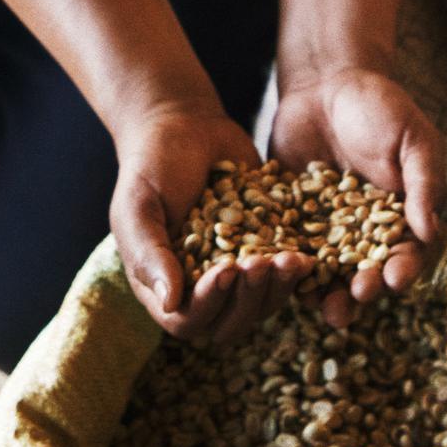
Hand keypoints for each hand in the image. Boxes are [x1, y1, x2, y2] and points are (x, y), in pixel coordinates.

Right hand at [109, 104, 313, 344]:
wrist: (185, 125)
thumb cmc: (151, 165)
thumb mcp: (139, 205)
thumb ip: (149, 254)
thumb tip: (170, 303)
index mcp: (165, 285)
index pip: (188, 319)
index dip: (208, 304)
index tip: (224, 271)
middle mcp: (202, 286)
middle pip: (231, 320)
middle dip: (249, 298)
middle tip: (260, 263)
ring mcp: (237, 269)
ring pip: (263, 302)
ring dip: (278, 288)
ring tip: (291, 259)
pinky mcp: (265, 246)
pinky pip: (284, 273)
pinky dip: (296, 270)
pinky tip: (308, 252)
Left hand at [269, 66, 444, 326]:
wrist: (325, 82)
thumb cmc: (380, 106)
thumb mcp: (413, 138)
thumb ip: (424, 183)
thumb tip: (431, 231)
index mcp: (401, 217)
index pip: (407, 253)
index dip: (403, 269)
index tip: (395, 279)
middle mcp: (364, 233)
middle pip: (366, 273)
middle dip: (363, 290)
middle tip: (356, 297)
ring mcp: (326, 230)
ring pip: (328, 273)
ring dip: (325, 294)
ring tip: (320, 308)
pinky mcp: (290, 221)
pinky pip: (289, 250)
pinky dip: (286, 266)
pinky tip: (281, 276)